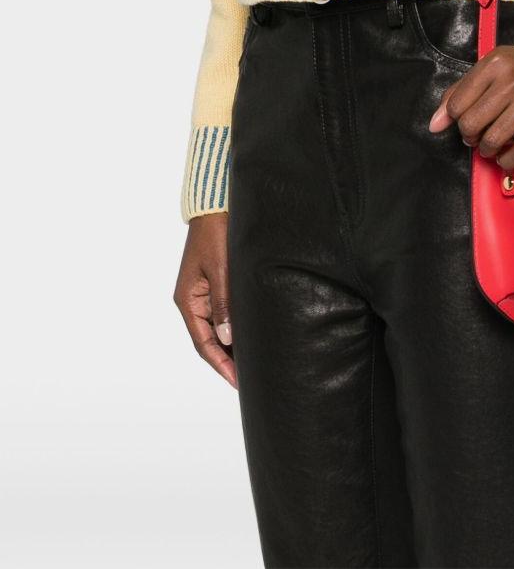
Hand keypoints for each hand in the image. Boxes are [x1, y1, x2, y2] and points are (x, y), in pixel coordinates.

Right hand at [173, 212, 236, 388]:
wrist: (215, 207)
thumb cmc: (216, 233)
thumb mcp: (221, 269)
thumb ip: (224, 303)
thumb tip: (227, 338)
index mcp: (188, 300)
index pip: (203, 343)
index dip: (220, 364)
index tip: (237, 381)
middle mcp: (194, 301)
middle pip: (209, 340)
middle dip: (226, 361)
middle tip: (248, 378)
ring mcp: (204, 294)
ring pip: (217, 329)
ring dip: (230, 347)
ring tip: (250, 364)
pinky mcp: (215, 285)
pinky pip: (223, 314)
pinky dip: (233, 328)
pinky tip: (247, 336)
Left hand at [428, 45, 513, 168]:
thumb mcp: (493, 68)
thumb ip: (461, 91)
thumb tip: (435, 124)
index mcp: (496, 63)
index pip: (457, 103)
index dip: (456, 119)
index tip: (465, 121)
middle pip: (472, 123)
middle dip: (469, 136)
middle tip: (476, 136)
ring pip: (494, 139)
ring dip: (487, 150)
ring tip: (490, 146)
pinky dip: (508, 160)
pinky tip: (506, 156)